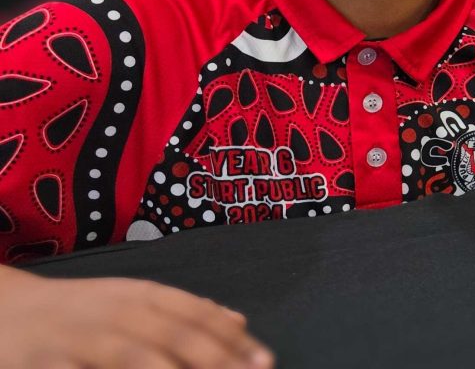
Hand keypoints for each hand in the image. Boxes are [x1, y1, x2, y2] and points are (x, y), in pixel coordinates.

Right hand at [0, 265, 272, 367]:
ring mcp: (83, 338)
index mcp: (142, 296)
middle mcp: (118, 312)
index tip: (265, 362)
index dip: (232, 340)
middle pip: (176, 337)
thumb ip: (183, 310)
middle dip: (216, 359)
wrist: (4, 310)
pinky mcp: (49, 363)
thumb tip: (239, 322)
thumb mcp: (132, 301)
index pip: (197, 315)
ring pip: (137, 356)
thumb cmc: (78, 312)